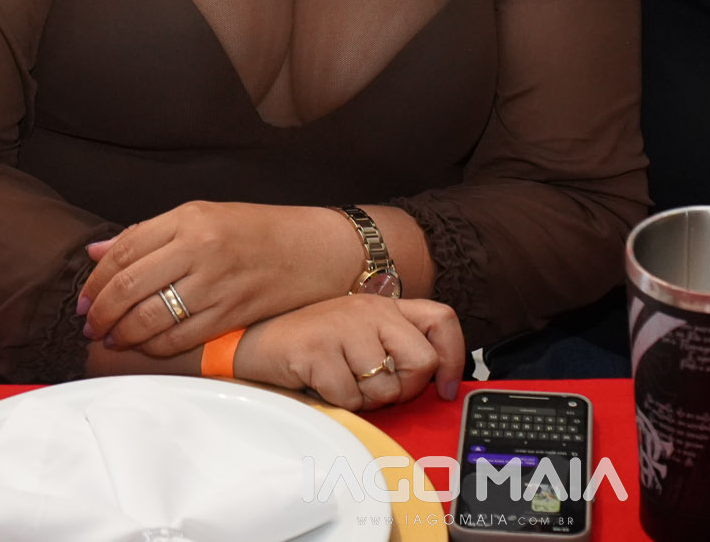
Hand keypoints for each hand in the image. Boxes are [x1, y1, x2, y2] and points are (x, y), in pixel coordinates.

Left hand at [77, 201, 359, 355]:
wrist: (318, 249)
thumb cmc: (260, 231)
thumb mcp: (205, 216)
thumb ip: (150, 234)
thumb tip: (96, 253)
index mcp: (190, 218)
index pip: (124, 250)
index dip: (95, 280)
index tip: (83, 299)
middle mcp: (200, 247)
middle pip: (129, 285)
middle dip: (101, 312)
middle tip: (89, 326)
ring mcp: (217, 282)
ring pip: (150, 317)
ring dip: (122, 334)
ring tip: (111, 340)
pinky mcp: (232, 313)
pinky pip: (180, 337)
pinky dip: (154, 347)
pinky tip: (145, 346)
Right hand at [234, 294, 465, 409]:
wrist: (255, 340)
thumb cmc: (312, 344)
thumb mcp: (360, 334)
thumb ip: (394, 347)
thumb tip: (435, 381)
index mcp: (385, 305)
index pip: (442, 319)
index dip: (454, 357)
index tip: (446, 388)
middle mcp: (370, 310)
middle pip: (422, 361)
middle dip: (404, 389)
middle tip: (376, 389)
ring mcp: (344, 328)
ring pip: (386, 387)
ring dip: (366, 400)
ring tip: (342, 384)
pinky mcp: (319, 350)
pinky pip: (350, 398)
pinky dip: (339, 403)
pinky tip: (322, 385)